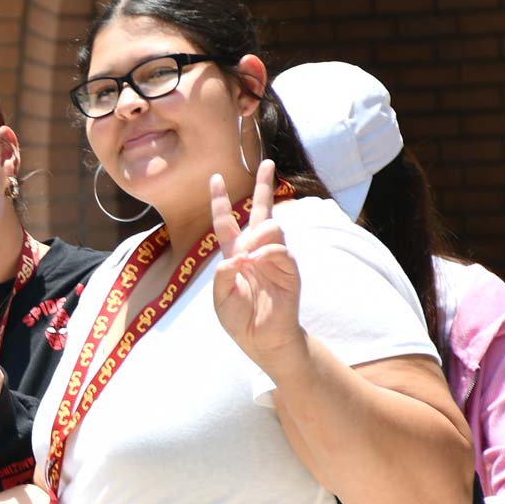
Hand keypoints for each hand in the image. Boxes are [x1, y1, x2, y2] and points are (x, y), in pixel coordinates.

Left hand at [210, 160, 303, 368]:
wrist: (261, 340)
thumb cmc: (240, 319)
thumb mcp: (221, 298)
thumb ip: (223, 276)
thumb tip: (238, 255)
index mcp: (235, 255)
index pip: (226, 223)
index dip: (220, 202)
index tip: (215, 178)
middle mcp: (256, 252)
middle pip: (260, 213)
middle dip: (263, 187)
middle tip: (267, 163)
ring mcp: (274, 259)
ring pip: (271, 227)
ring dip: (257, 234)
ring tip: (248, 254)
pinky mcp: (289, 270)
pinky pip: (280, 251)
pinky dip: (266, 253)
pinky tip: (256, 263)